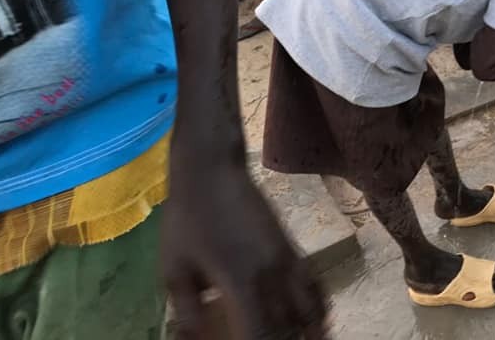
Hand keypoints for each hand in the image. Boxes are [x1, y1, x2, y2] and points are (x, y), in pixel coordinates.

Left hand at [163, 167, 328, 339]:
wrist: (212, 171)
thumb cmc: (187, 221)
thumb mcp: (175, 271)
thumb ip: (189, 313)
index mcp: (241, 283)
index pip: (261, 336)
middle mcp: (273, 274)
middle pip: (291, 327)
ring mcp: (288, 259)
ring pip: (311, 308)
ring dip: (311, 332)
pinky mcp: (292, 247)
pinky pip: (315, 284)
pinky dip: (320, 307)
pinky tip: (318, 320)